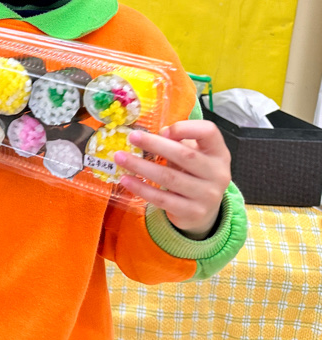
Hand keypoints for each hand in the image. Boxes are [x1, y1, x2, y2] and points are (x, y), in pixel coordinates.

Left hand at [115, 121, 231, 238]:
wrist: (204, 211)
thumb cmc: (193, 173)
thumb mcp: (193, 155)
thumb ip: (179, 142)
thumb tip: (156, 134)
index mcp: (219, 153)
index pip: (209, 132)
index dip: (185, 128)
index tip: (163, 129)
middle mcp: (218, 173)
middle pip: (185, 155)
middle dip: (154, 144)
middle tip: (131, 137)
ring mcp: (207, 195)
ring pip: (169, 177)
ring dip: (140, 166)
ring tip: (120, 158)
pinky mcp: (192, 212)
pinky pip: (162, 198)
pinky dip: (141, 188)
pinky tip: (125, 179)